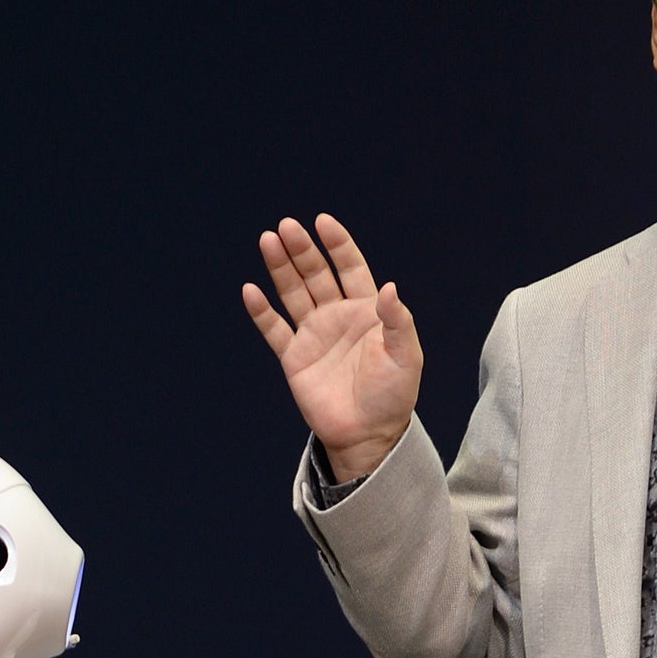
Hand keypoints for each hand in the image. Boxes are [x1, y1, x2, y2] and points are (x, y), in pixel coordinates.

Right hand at [242, 214, 422, 481]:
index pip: (349, 267)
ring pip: (292, 293)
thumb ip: (398, 321)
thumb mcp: (405, 356)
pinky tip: (251, 290)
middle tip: (286, 226)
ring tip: (267, 240)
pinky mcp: (294, 358)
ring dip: (280, 268)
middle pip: (315, 274)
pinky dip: (262, 311)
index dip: (337, 244)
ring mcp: (313, 335)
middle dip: (302, 249)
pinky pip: (274, 329)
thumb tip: (390, 286)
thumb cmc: (393, 396)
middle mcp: (336, 316)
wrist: (368, 435)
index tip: (323, 222)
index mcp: (366, 310)